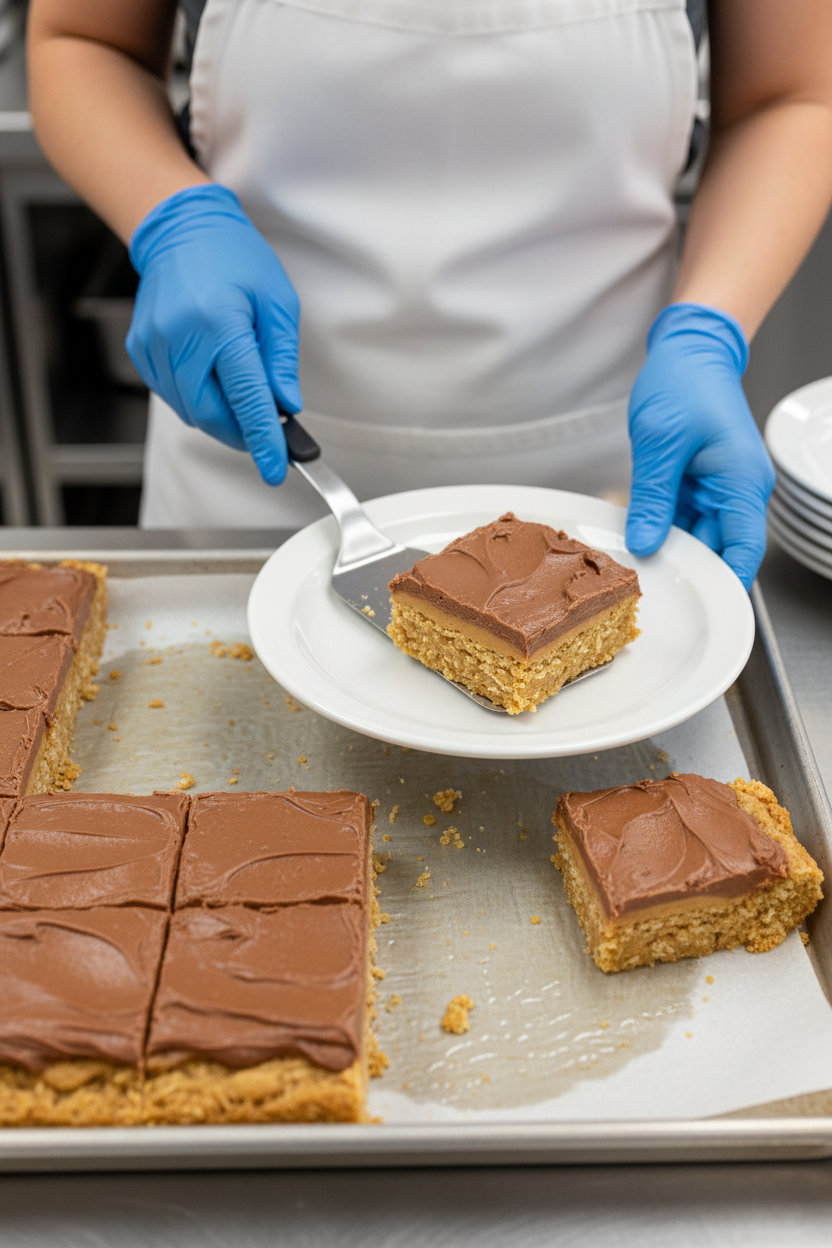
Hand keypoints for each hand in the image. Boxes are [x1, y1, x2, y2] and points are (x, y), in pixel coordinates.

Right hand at [127, 183, 301, 485]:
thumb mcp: (277, 302)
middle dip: (241, 433)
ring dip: (220, 416)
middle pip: (211, 414)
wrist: (181, 228)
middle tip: (265, 432)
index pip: (245, 398)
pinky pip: (172, 394)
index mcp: (219, 323)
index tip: (275, 468)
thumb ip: (281, 359)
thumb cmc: (233, 258)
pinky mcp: (141, 350)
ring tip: (240, 392)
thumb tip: (285, 404)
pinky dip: (197, 399)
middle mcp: (179, 337)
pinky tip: (212, 376)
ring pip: (190, 410)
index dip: (262, 439)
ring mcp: (154, 345)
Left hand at [625, 303, 774, 589]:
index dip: (728, 582)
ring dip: (670, 550)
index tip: (705, 609)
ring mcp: (717, 489)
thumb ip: (654, 499)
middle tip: (649, 590)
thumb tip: (646, 544)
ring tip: (637, 568)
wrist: (688, 351)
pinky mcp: (697, 485)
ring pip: (697, 537)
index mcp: (742, 483)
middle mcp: (737, 490)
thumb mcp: (661, 444)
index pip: (745, 549)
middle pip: (719, 548)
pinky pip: (681, 519)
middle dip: (688, 569)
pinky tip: (638, 539)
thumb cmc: (685, 383)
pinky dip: (661, 530)